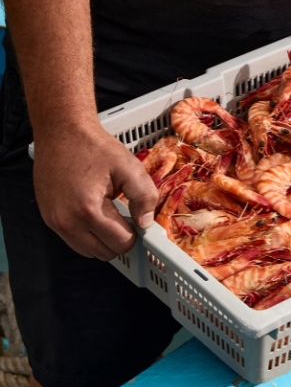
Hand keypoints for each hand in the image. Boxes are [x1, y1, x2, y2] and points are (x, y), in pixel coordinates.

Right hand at [33, 122, 157, 260]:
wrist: (61, 133)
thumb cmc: (94, 147)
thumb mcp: (129, 167)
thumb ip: (144, 196)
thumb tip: (146, 222)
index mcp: (88, 210)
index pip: (121, 244)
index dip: (135, 233)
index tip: (138, 218)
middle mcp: (66, 222)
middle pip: (105, 253)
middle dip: (120, 238)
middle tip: (125, 216)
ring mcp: (54, 222)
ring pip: (89, 251)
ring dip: (103, 239)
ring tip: (109, 213)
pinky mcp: (48, 219)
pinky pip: (74, 241)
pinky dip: (88, 234)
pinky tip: (95, 213)